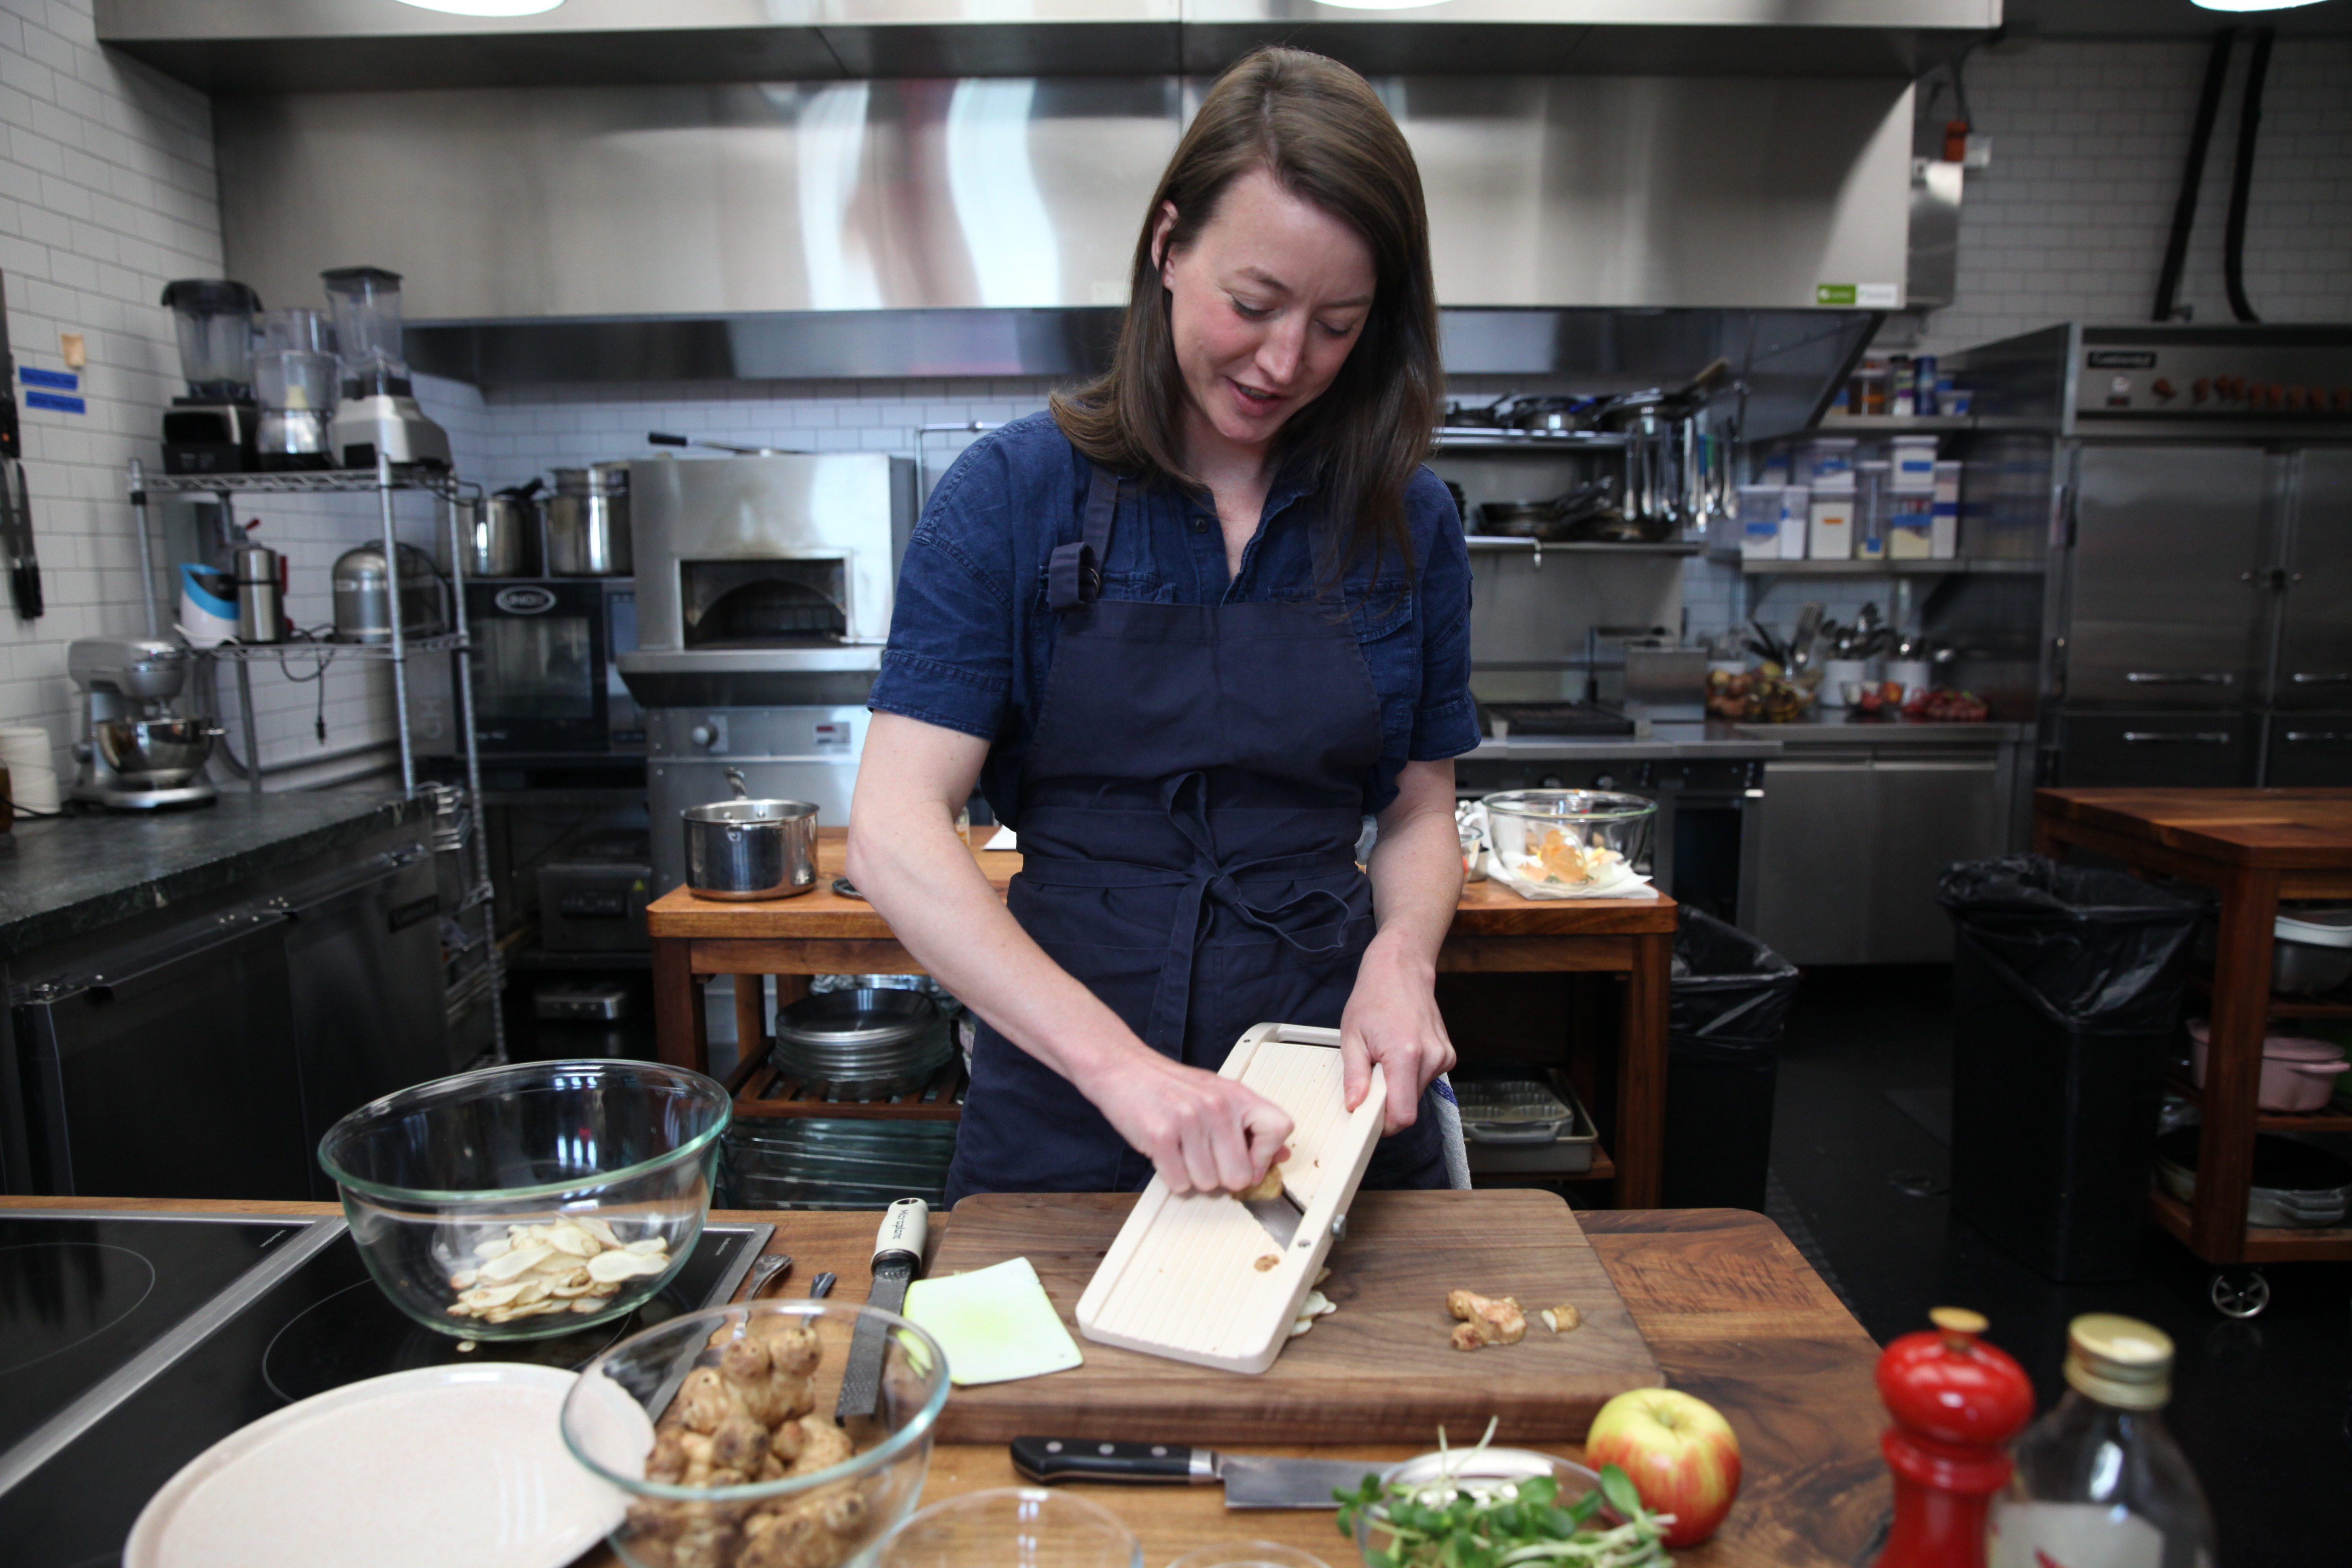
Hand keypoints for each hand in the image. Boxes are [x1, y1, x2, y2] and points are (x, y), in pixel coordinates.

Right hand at [1075, 1043, 1295, 1194]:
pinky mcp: (1161, 1135)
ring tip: (1183, 1150)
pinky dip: (1172, 1177)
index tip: (1250, 1160)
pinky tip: (1167, 1154)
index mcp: (1237, 1094)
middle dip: (1222, 1176)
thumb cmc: (1169, 1085)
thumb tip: (1280, 1155)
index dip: (1265, 1155)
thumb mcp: (1218, 1094)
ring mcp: (1189, 1120)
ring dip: (1193, 1176)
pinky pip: (1180, 1183)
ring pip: (1208, 1184)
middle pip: (1241, 1175)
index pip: (1279, 1129)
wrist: (1124, 1068)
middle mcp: (1217, 1106)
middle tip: (1205, 1157)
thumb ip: (1250, 1124)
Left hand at [1339, 937, 1456, 1133]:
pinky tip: (1401, 1052)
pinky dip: (1410, 1075)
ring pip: (1417, 1095)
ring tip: (1386, 1058)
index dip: (1384, 1125)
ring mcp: (1443, 1057)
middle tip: (1371, 1077)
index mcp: (1405, 1055)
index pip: (1403, 1115)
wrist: (1401, 969)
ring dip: (1398, 1087)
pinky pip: (1425, 1080)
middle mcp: (1431, 1058)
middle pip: (1409, 1107)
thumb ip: (1355, 1076)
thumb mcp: (1352, 1036)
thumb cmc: (1374, 997)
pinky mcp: (1448, 1056)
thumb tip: (1355, 1106)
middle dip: (1387, 1101)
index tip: (1368, 1118)